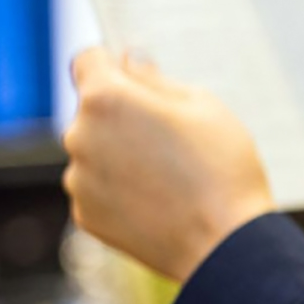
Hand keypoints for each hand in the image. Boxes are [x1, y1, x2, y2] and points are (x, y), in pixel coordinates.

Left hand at [62, 48, 274, 281]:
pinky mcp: (85, 215)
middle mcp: (80, 135)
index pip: (88, 60)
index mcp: (107, 99)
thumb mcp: (204, 106)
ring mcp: (78, 179)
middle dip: (125, 115)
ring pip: (96, 151)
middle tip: (173, 137)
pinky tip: (160, 201)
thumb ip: (156, 79)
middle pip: (94, 110)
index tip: (136, 77)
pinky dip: (122, 190)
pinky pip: (99, 188)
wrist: (225, 244)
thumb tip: (130, 62)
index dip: (114, 64)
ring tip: (171, 175)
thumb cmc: (223, 168)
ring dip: (122, 154)